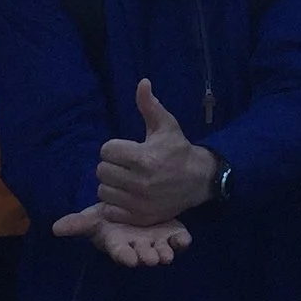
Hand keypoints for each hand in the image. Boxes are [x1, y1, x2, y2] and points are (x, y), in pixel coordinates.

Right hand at [51, 203, 193, 266]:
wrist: (134, 205)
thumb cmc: (110, 216)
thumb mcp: (94, 217)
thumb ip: (77, 223)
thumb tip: (54, 228)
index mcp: (120, 243)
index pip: (120, 252)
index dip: (124, 256)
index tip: (127, 258)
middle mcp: (138, 246)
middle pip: (142, 255)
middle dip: (146, 258)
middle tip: (150, 258)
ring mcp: (156, 242)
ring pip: (162, 252)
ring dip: (164, 254)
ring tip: (166, 255)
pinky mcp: (172, 234)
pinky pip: (179, 241)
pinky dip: (182, 241)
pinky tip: (184, 239)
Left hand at [94, 80, 217, 225]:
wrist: (198, 180)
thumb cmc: (178, 150)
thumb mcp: (166, 125)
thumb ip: (149, 105)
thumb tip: (142, 82)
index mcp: (143, 157)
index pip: (106, 150)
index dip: (114, 148)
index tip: (126, 150)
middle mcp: (140, 182)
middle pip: (102, 171)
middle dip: (111, 165)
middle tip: (124, 165)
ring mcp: (139, 203)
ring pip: (103, 191)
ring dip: (110, 185)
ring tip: (124, 180)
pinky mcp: (139, 217)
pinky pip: (110, 211)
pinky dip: (114, 204)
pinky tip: (126, 196)